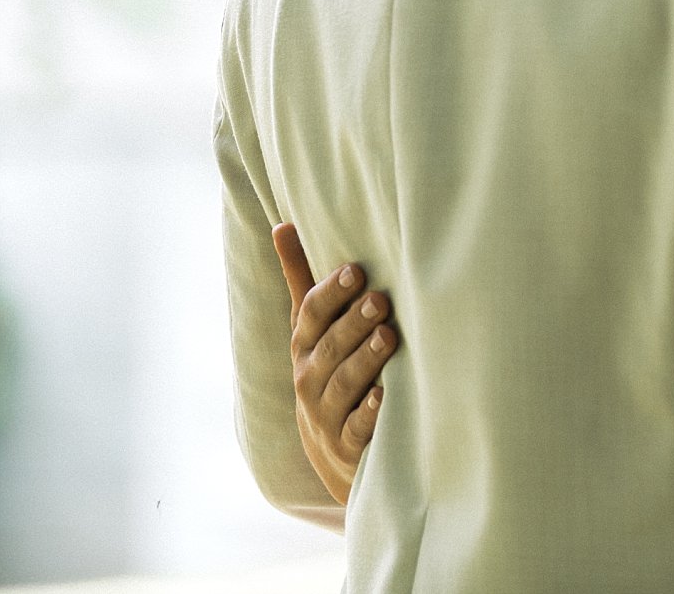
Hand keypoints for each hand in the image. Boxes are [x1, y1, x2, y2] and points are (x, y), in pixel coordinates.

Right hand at [272, 223, 395, 506]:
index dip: (331, 293)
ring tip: (389, 336)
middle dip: (353, 323)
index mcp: (305, 345)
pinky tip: (384, 396)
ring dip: (366, 359)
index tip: (356, 270)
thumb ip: (303, 279)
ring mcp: (326, 413)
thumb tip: (284, 224)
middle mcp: (310, 377)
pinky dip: (369, 412)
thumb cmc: (327, 368)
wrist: (330, 449)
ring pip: (344, 384)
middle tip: (380, 299)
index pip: (311, 316)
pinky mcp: (347, 445)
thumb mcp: (311, 327)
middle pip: (329, 348)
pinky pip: (357, 428)